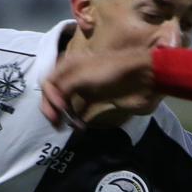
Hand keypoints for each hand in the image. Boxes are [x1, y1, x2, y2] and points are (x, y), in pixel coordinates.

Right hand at [39, 47, 157, 127]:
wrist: (143, 77)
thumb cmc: (112, 72)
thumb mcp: (82, 75)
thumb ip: (62, 88)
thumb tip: (54, 105)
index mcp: (69, 65)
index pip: (47, 83)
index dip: (49, 98)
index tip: (59, 110)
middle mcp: (74, 75)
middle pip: (54, 94)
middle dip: (53, 109)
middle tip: (58, 124)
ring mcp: (86, 87)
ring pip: (65, 102)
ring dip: (64, 115)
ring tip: (71, 126)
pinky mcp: (97, 98)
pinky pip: (79, 110)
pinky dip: (76, 119)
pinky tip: (79, 127)